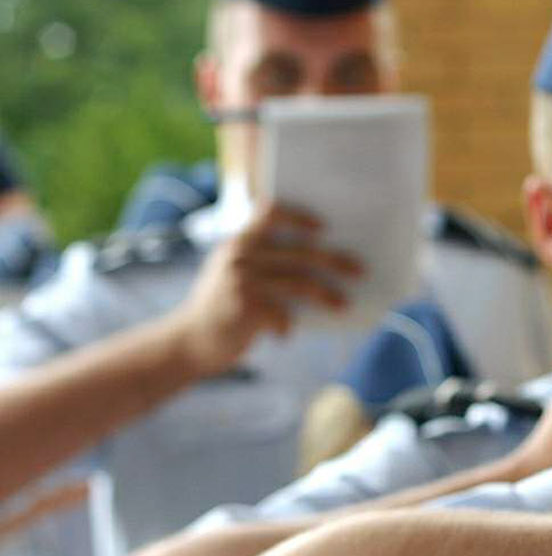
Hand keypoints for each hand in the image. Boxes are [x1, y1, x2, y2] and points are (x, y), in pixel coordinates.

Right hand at [168, 205, 362, 376]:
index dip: (299, 217)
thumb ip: (261, 260)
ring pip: (299, 282)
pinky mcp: (244, 307)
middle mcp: (239, 255)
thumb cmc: (223, 308)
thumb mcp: (233, 274)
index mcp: (238, 241)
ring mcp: (241, 280)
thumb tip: (321, 257)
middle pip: (299, 252)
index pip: (270, 213)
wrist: (189, 342)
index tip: (323, 228)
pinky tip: (285, 334)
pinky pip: (283, 314)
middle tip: (359, 270)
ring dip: (326, 295)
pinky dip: (288, 326)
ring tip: (343, 305)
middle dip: (334, 261)